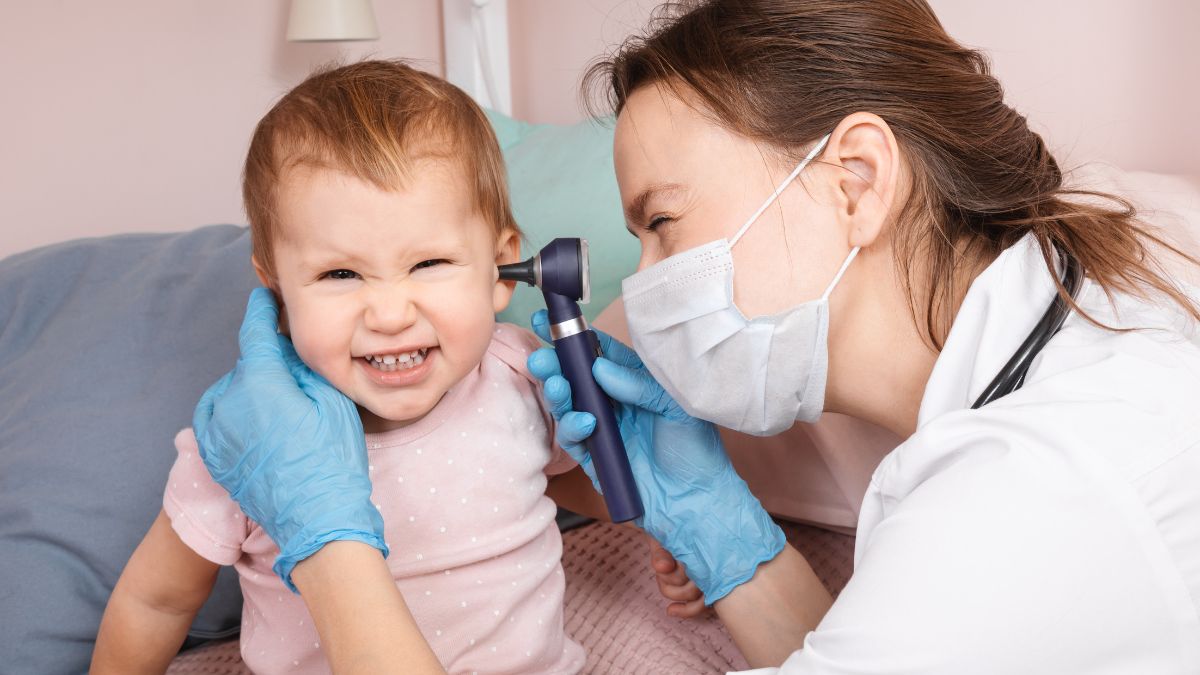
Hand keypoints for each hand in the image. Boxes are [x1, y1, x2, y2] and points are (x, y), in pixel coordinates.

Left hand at [193, 288, 387, 590]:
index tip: (264, 296)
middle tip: (298, 372)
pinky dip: (233, 411)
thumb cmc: (332, 461)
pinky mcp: (213, 456)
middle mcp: (227, 403)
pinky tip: (259, 421)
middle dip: (268, 361)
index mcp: (258, 384)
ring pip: (229, 391)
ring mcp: (215, 432)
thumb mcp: (331, 401)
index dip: (261, 309)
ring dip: (250, 388)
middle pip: (247, 365)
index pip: (254, 331)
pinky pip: (216, 418)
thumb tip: (287, 345)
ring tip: (282, 403)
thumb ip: (304, 365)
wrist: (316, 520)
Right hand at [527, 310, 783, 604]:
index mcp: (633, 383)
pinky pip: (573, 439)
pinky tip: (586, 424)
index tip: (549, 320)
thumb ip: (640, 385)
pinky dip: (574, 429)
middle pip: (575, 377)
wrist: (697, 502)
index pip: (598, 352)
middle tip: (542, 358)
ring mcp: (602, 430)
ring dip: (558, 394)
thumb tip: (599, 366)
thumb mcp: (677, 406)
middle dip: (554, 364)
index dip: (575, 336)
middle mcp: (613, 403)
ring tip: (559, 387)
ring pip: (567, 405)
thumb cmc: (696, 450)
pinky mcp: (594, 458)